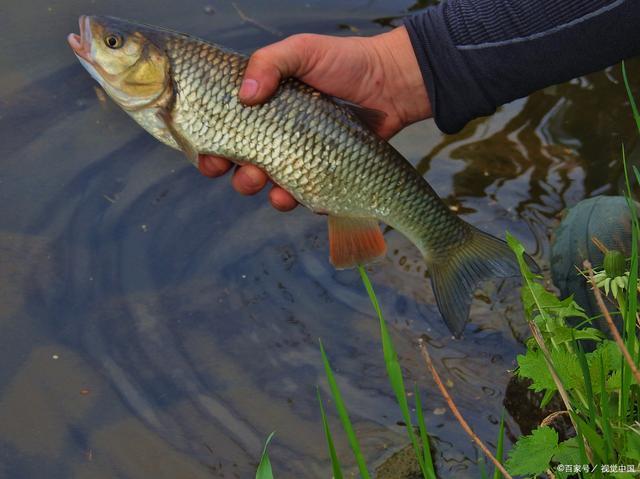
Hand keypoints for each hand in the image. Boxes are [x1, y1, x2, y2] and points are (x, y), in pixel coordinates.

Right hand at [199, 25, 431, 210]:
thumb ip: (270, 62)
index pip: (224, 131)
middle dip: (234, 175)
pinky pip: (301, 195)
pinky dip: (294, 200)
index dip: (210, 147)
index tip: (207, 154)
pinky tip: (298, 196)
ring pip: (266, 185)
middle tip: (241, 171)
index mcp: (262, 108)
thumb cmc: (345, 62)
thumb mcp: (303, 51)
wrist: (390, 84)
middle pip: (239, 165)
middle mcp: (275, 135)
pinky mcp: (321, 173)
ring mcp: (298, 156)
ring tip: (269, 184)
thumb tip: (244, 95)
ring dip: (259, 190)